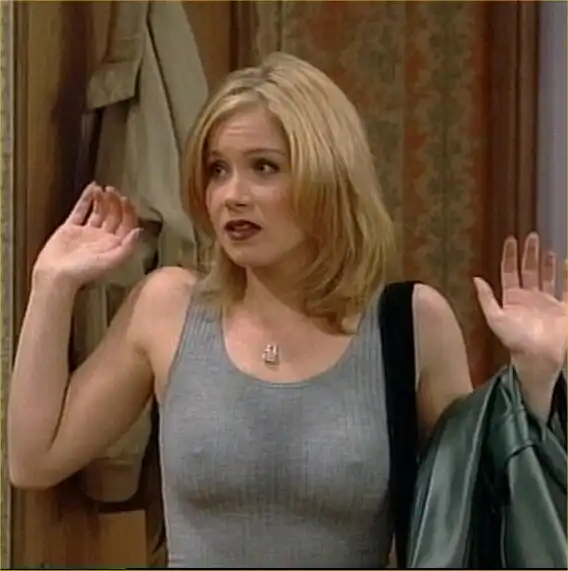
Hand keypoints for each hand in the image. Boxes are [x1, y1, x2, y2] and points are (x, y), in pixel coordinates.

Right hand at [33, 182, 141, 289]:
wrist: (56, 275)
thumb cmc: (84, 272)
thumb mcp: (111, 260)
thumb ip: (127, 246)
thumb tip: (139, 230)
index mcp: (113, 245)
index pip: (125, 225)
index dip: (128, 211)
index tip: (126, 199)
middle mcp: (102, 238)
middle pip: (113, 216)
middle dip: (115, 203)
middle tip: (113, 190)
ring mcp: (86, 233)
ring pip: (98, 212)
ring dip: (102, 200)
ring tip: (103, 189)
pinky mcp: (70, 229)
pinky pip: (80, 210)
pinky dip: (86, 199)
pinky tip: (92, 188)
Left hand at [474, 233, 566, 417]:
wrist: (538, 356)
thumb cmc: (515, 339)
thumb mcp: (495, 318)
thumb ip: (486, 298)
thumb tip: (476, 278)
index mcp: (512, 298)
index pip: (510, 271)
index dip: (510, 256)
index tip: (511, 240)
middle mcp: (530, 297)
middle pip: (529, 270)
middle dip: (529, 253)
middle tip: (532, 236)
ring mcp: (548, 303)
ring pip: (547, 277)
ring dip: (547, 263)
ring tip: (547, 247)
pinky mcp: (564, 309)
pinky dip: (567, 276)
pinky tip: (566, 262)